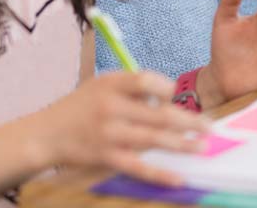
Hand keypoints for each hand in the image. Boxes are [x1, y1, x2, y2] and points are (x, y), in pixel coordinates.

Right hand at [34, 70, 209, 185]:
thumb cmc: (81, 106)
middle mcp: (111, 106)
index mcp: (111, 83)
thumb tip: (169, 98)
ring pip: (153, 139)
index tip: (177, 96)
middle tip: (210, 126)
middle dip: (188, 120)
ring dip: (182, 144)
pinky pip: (138, 166)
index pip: (146, 80)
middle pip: (158, 113)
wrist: (46, 134)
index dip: (166, 87)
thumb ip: (132, 87)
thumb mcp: (101, 84)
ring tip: (203, 147)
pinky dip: (160, 173)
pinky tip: (179, 177)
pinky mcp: (106, 157)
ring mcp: (109, 133)